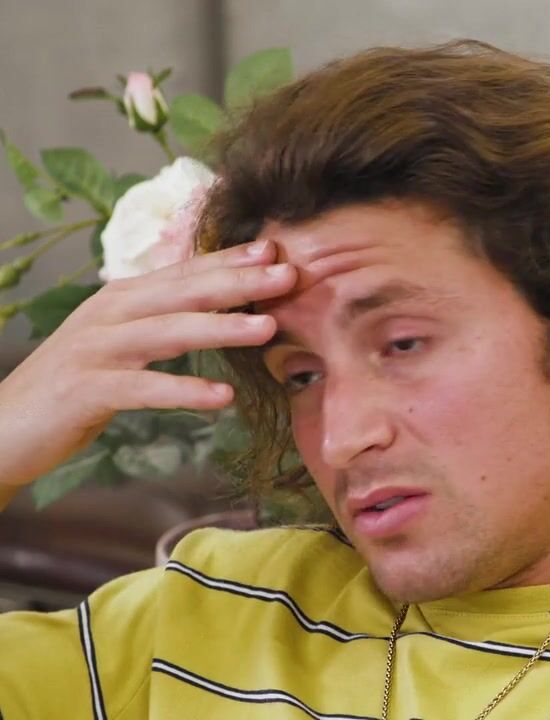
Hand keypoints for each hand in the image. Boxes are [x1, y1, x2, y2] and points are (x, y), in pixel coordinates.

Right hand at [0, 238, 295, 492]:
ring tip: (267, 327)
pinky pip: (144, 388)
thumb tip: (217, 307)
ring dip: (220, 327)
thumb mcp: (122, 345)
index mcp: (122, 299)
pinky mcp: (86, 390)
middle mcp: (109, 314)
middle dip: (238, 281)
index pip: (185, 272)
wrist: (3, 425)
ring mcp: (96, 349)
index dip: (230, 259)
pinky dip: (184, 391)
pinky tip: (222, 397)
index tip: (276, 249)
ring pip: (167, 331)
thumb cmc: (76, 384)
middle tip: (289, 274)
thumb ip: (162, 322)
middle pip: (183, 291)